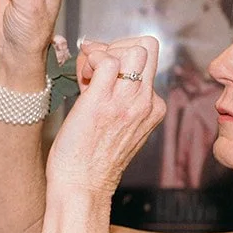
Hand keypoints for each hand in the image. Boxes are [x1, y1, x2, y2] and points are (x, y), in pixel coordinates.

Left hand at [48, 37, 164, 194]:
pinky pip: (107, 60)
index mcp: (151, 107)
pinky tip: (81, 82)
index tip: (98, 72)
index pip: (146, 60)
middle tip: (93, 67)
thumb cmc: (88, 159)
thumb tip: (97, 61)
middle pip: (148, 46)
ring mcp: (128, 102)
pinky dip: (90, 61)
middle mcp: (146, 102)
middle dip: (115, 46)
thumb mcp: (114, 123)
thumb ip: (112, 93)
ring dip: (104, 52)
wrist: (82, 187)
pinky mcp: (104, 103)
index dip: (119, 56)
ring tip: (87, 76)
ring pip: (134, 49)